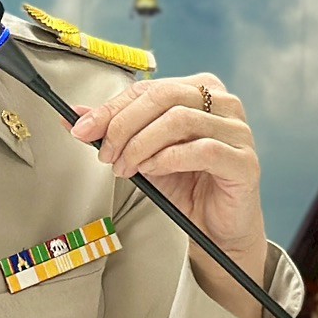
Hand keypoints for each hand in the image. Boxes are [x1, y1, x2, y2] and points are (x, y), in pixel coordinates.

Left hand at [70, 73, 268, 294]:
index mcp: (201, 90)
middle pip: (163, 97)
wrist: (216, 229)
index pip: (149, 89)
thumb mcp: (143, 153)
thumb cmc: (186, 185)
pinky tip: (153, 171)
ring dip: (142, 144)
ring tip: (126, 167)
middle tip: (105, 152)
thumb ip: (114, 130)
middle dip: (124, 125)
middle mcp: (224, 103)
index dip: (111, 108)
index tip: (82, 128)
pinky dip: (168, 159)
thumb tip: (73, 114)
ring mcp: (239, 131)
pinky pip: (202, 150)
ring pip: (180, 120)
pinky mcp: (244, 161)